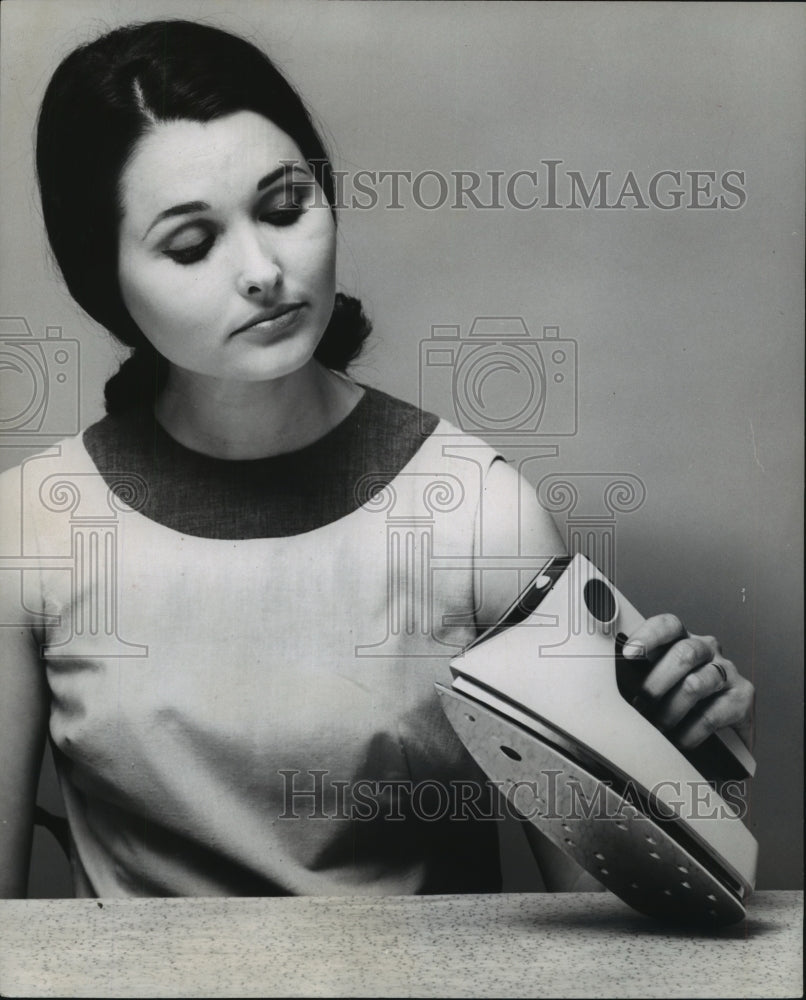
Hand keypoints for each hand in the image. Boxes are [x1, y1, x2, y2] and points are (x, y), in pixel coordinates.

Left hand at [622, 614, 753, 749]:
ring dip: (670, 710)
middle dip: (656, 682)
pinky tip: (680, 739)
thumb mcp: (661, 681)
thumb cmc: (683, 701)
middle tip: (641, 704)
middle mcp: (708, 650)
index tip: (629, 654)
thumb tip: (611, 682)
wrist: (726, 735)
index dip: (649, 636)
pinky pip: (711, 715)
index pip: (669, 625)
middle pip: (683, 654)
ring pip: (695, 685)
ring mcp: (728, 672)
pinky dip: (690, 732)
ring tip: (658, 726)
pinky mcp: (743, 698)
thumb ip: (641, 674)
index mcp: (684, 639)